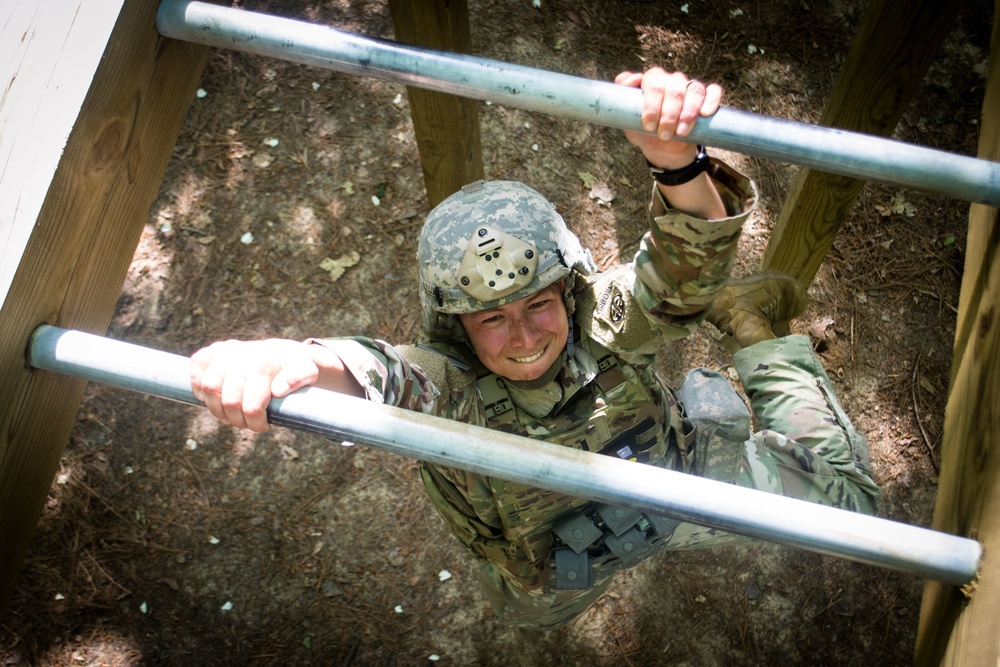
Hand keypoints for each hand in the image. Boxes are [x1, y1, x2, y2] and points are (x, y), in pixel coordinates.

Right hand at [190, 338, 324, 431]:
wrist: (280, 352)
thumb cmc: (293, 367)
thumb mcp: (307, 371)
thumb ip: (299, 378)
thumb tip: (278, 389)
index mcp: (263, 362)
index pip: (251, 403)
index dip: (254, 422)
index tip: (262, 426)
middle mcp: (240, 354)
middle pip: (229, 400)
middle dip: (238, 420)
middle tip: (247, 424)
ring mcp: (223, 352)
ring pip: (209, 389)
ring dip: (218, 410)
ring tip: (231, 416)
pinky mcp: (209, 352)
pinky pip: (196, 373)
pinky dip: (200, 390)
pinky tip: (216, 399)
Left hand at [616, 68, 722, 167]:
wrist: (663, 149)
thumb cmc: (644, 131)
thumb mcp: (627, 120)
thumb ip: (621, 101)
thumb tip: (632, 79)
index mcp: (652, 81)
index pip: (652, 81)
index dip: (651, 103)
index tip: (648, 125)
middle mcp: (671, 80)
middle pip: (673, 87)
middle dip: (669, 113)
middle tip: (663, 134)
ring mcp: (689, 87)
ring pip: (694, 90)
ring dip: (688, 112)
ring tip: (681, 133)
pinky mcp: (706, 98)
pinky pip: (713, 91)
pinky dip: (711, 101)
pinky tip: (705, 114)